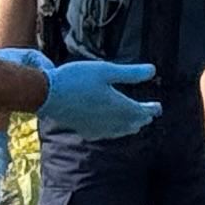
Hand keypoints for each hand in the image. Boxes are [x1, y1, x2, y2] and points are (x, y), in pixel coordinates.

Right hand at [36, 59, 158, 140]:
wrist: (47, 95)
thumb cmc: (76, 79)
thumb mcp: (106, 70)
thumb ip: (131, 73)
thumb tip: (153, 70)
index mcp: (120, 107)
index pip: (143, 111)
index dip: (152, 109)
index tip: (158, 106)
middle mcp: (112, 122)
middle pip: (134, 123)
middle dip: (143, 117)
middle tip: (149, 113)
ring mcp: (98, 129)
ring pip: (121, 131)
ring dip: (131, 126)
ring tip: (135, 123)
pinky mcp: (85, 131)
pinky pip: (106, 134)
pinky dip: (114, 131)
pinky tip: (110, 129)